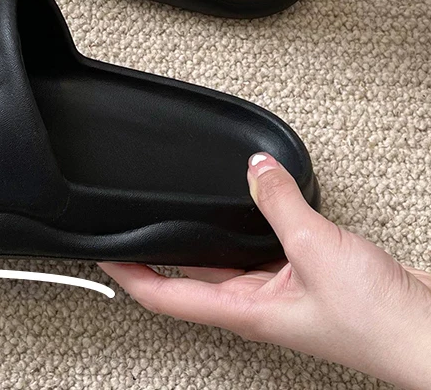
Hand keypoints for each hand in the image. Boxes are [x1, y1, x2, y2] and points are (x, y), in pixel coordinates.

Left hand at [100, 153, 430, 388]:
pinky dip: (244, 227)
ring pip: (224, 260)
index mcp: (245, 311)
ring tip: (171, 213)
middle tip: (128, 226)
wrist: (430, 333)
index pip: (166, 295)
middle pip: (188, 276)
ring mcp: (279, 292)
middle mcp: (255, 304)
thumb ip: (278, 203)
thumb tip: (254, 168)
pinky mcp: (304, 278)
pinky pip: (260, 249)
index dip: (129, 277)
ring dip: (198, 238)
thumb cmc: (377, 319)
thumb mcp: (315, 248)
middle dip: (156, 253)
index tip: (102, 256)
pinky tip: (243, 206)